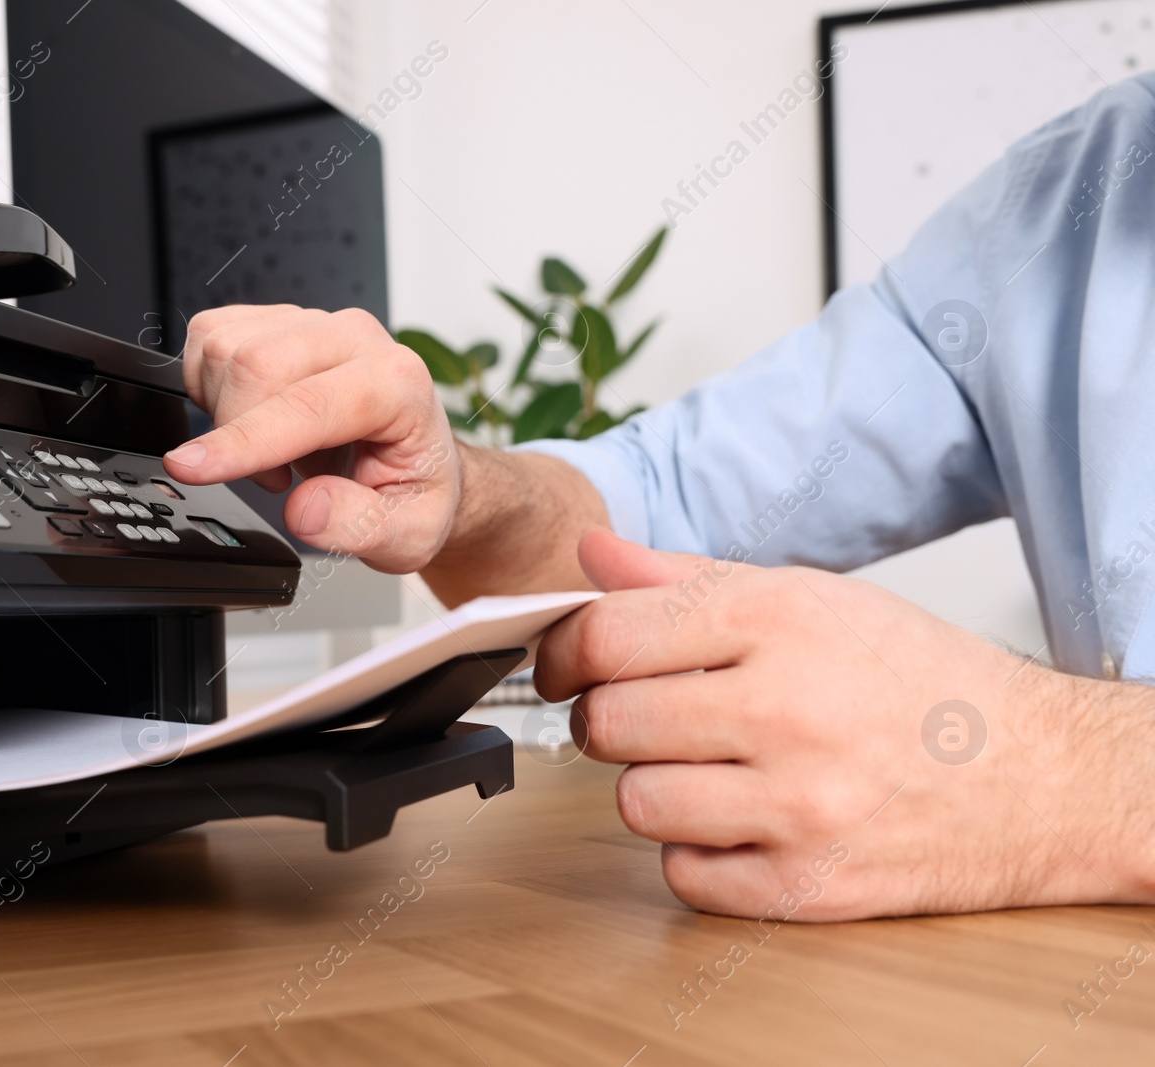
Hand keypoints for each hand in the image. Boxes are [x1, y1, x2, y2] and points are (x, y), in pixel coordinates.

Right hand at [161, 305, 459, 572]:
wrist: (414, 459)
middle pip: (256, 362)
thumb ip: (360, 527)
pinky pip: (210, 338)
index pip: (307, 404)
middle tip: (276, 478)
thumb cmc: (413, 486)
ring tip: (273, 448)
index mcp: (398, 383)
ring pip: (225, 347)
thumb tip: (305, 509)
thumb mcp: (410, 533)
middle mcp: (356, 339)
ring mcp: (312, 323)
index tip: (192, 468)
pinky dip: (210, 387)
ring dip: (225, 412)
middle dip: (236, 433)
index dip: (243, 440)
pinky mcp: (274, 320)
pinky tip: (251, 417)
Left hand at [535, 529, 1154, 919]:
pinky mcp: (810, 885)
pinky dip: (697, 854)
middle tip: (646, 716)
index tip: (565, 667)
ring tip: (706, 769)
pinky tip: (740, 822)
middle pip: (608, 724)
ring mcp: (799, 805)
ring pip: (636, 804)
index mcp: (776, 619)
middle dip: (610, 720)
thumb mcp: (809, 596)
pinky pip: (684, 876)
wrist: (1039, 775)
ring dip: (654, 788)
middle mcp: (785, 709)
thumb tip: (589, 552)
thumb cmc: (916, 679)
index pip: (605, 638)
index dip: (562, 654)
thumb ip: (684, 577)